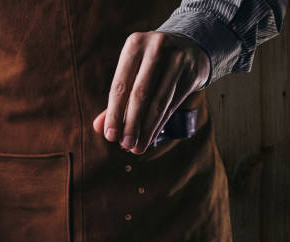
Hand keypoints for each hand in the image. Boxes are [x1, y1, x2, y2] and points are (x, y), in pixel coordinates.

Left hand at [93, 31, 209, 153]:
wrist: (190, 48)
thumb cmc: (152, 65)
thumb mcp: (133, 73)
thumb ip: (116, 99)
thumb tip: (98, 127)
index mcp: (134, 44)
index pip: (120, 85)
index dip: (113, 113)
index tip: (110, 137)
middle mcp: (156, 47)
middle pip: (140, 94)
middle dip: (131, 123)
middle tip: (125, 145)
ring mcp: (177, 58)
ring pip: (158, 102)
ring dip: (146, 129)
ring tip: (137, 148)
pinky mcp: (192, 72)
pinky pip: (172, 105)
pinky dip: (159, 124)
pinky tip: (150, 138)